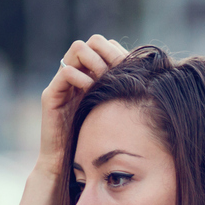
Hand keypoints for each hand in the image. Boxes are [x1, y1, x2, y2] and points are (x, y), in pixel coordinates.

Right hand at [38, 35, 128, 168]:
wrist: (71, 163)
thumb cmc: (99, 141)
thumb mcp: (118, 112)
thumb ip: (128, 94)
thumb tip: (153, 79)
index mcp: (93, 75)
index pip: (106, 45)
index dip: (118, 52)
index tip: (128, 70)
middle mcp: (78, 74)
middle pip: (92, 42)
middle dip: (106, 53)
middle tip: (115, 73)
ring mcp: (63, 82)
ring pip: (78, 49)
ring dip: (94, 61)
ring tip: (102, 79)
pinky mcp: (52, 94)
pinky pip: (65, 72)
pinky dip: (79, 77)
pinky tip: (89, 91)